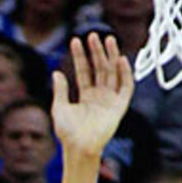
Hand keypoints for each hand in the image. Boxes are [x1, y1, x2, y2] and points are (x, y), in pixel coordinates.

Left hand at [50, 33, 133, 157]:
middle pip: (100, 68)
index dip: (80, 56)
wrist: (79, 147)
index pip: (84, 71)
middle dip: (97, 52)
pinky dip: (125, 74)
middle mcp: (99, 95)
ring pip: (112, 72)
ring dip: (111, 56)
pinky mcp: (120, 106)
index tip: (75, 41)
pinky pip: (125, 87)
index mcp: (86, 95)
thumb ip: (60, 90)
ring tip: (107, 40)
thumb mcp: (59, 107)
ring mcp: (110, 99)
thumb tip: (56, 72)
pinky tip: (120, 60)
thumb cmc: (67, 132)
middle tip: (93, 35)